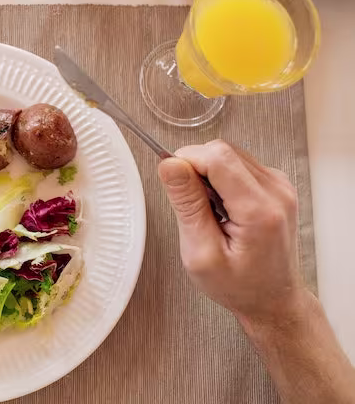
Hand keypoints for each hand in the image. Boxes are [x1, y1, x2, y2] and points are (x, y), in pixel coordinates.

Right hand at [157, 140, 306, 327]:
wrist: (273, 299)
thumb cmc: (240, 286)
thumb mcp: (201, 253)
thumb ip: (187, 205)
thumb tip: (169, 165)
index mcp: (259, 210)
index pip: (217, 157)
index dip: (186, 162)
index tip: (174, 184)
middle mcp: (276, 192)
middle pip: (222, 151)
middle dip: (196, 169)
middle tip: (192, 206)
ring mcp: (280, 186)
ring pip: (229, 154)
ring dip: (208, 174)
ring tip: (209, 210)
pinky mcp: (276, 184)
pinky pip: (238, 163)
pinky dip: (221, 178)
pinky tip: (221, 207)